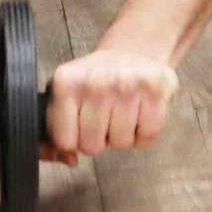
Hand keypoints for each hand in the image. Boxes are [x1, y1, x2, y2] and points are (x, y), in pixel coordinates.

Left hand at [44, 47, 180, 161]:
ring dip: (123, 136)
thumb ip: (55, 133)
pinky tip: (140, 113)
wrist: (132, 52)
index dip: (75, 140)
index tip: (81, 125)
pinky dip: (145, 132)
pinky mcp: (155, 88)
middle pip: (92, 146)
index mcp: (66, 83)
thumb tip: (70, 160)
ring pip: (122, 143)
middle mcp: (96, 81)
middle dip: (99, 139)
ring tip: (123, 113)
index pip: (65, 141)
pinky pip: (149, 134)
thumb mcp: (65, 98)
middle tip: (105, 118)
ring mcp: (128, 83)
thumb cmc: (96, 81)